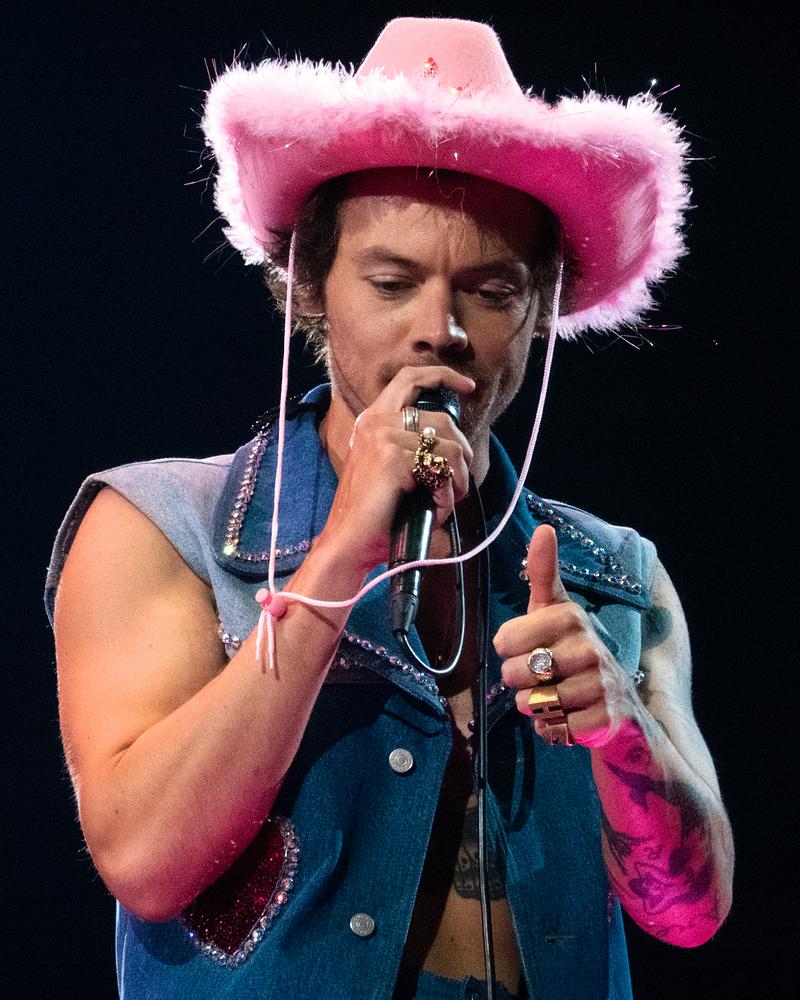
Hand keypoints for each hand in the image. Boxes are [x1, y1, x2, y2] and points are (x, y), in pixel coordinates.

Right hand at [319, 366, 474, 571]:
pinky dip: (449, 493)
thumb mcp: (391, 470)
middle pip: (443, 419)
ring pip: (450, 446)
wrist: (348, 542)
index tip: (467, 387)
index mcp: (373, 421)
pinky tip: (438, 508)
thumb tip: (457, 446)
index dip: (442, 375)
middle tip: (460, 481)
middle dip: (463, 452)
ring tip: (447, 500)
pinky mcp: (394, 457)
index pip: (410, 378)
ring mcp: (384, 436)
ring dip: (458, 479)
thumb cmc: (374, 514)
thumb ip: (413, 448)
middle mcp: (376, 422)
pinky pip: (444, 468)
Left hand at [494, 525, 636, 747]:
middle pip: (513, 673)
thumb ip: (543, 573)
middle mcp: (589, 648)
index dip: (507, 650)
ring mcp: (600, 686)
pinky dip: (552, 730)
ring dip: (535, 707)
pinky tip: (568, 718)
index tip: (528, 647)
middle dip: (519, 682)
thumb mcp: (556, 611)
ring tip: (556, 697)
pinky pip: (551, 729)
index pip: (504, 639)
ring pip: (530, 703)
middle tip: (543, 677)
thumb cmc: (575, 652)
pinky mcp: (605, 721)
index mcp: (571, 617)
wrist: (621, 709)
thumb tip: (544, 528)